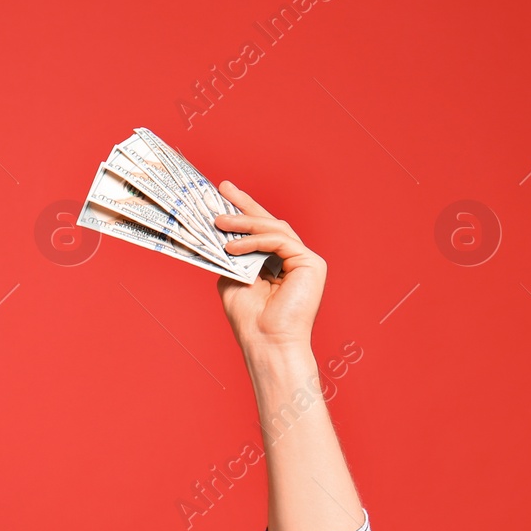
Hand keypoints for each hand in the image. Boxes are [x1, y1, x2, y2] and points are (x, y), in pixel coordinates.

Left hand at [212, 180, 325, 352]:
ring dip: (244, 222)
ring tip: (219, 222)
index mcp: (278, 264)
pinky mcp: (311, 263)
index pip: (261, 232)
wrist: (266, 342)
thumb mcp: (232, 278)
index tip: (222, 195)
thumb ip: (233, 256)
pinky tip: (232, 246)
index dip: (243, 211)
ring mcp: (305, 260)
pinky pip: (280, 240)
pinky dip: (255, 240)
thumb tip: (222, 234)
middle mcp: (295, 259)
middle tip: (224, 188)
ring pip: (274, 229)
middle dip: (245, 204)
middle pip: (270, 222)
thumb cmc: (250, 319)